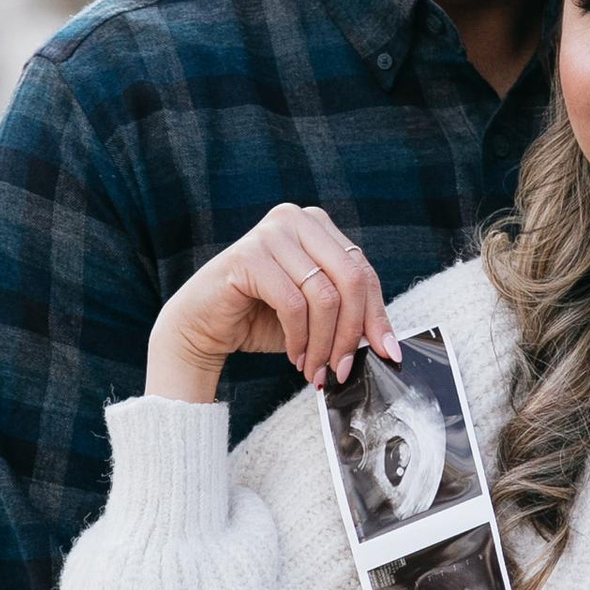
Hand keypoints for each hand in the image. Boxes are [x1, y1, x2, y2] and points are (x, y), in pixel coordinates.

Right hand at [144, 203, 395, 401]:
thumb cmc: (260, 318)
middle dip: (352, 333)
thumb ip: (346, 313)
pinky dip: (299, 339)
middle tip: (343, 369)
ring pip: (324, 296)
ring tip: (316, 370)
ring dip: (324, 344)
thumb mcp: (314, 314)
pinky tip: (294, 356)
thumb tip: (388, 343)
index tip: (388, 353)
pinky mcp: (248, 256)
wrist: (201, 327)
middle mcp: (297, 219)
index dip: (377, 315)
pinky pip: (293, 303)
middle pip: (350, 280)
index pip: (363, 271)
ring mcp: (272, 233)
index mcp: (318, 226)